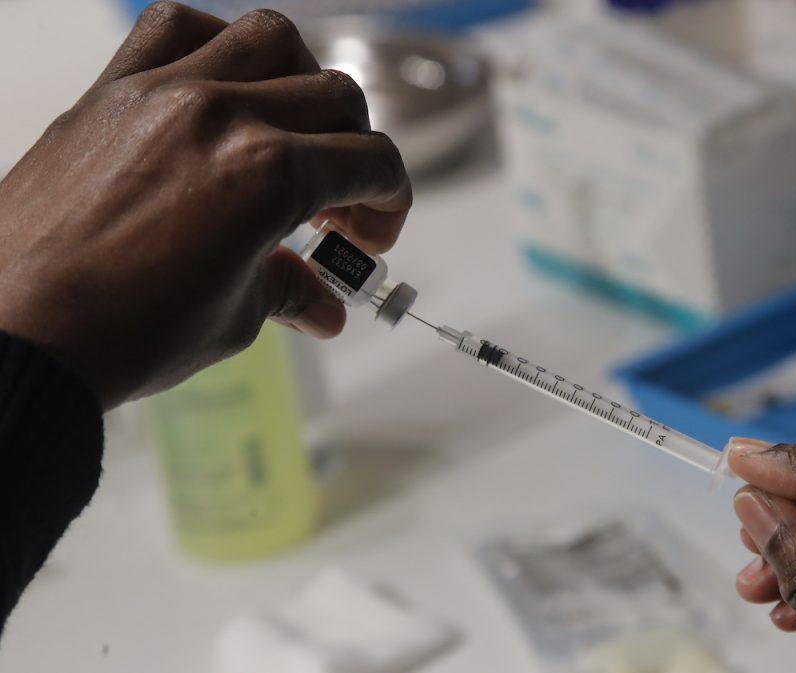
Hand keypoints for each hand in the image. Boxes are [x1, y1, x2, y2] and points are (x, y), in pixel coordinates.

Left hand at [0, 2, 410, 407]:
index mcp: (268, 174)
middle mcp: (224, 114)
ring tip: (291, 131)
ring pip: (269, 39)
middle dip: (359, 152)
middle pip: (336, 97)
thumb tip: (323, 305)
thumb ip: (290, 291)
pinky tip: (221, 89)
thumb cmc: (124, 336)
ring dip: (302, 82)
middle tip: (340, 207)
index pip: (371, 162)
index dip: (393, 200)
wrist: (16, 336)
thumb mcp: (236, 319)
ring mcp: (164, 91)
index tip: (374, 234)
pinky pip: (174, 28)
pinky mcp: (112, 92)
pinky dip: (214, 45)